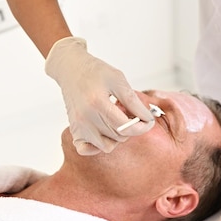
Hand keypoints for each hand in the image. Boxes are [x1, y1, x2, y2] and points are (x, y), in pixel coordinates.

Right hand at [45, 37, 154, 154]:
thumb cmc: (94, 72)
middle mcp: (86, 118)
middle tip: (131, 115)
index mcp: (97, 103)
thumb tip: (146, 118)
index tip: (148, 121)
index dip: (142, 126)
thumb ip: (133, 100)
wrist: (71, 70)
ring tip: (117, 122)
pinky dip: (98, 146)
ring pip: (107, 146)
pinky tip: (104, 133)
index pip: (125, 126)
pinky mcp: (74, 131)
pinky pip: (88, 150)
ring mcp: (78, 127)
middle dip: (131, 128)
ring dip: (117, 137)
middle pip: (118, 136)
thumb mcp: (118, 79)